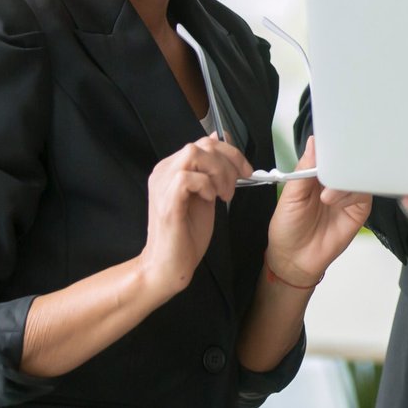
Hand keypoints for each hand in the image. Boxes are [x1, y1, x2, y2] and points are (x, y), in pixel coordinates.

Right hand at [140, 135, 250, 297]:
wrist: (169, 264)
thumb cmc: (187, 233)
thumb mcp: (207, 194)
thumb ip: (212, 172)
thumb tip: (224, 143)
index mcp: (172, 168)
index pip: (203, 142)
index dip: (230, 152)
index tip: (246, 171)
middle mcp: (163, 171)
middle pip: (201, 145)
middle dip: (228, 162)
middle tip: (234, 187)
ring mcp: (162, 185)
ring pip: (194, 154)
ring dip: (218, 173)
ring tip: (223, 195)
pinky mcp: (166, 201)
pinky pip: (187, 177)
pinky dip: (206, 186)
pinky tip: (210, 200)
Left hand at [265, 136, 372, 287]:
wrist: (295, 260)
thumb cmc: (287, 227)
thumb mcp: (290, 195)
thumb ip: (304, 169)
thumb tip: (314, 141)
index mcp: (318, 172)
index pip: (331, 151)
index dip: (332, 145)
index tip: (330, 141)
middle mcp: (336, 180)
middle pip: (349, 160)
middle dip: (343, 160)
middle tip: (333, 166)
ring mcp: (349, 194)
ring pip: (359, 175)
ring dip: (344, 181)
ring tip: (326, 195)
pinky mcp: (359, 209)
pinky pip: (364, 193)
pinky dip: (351, 194)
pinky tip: (335, 202)